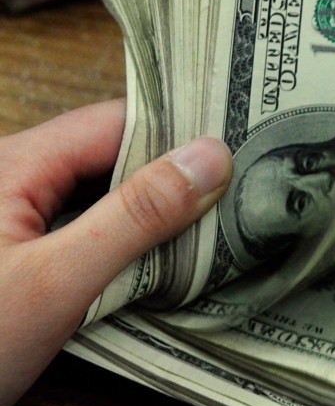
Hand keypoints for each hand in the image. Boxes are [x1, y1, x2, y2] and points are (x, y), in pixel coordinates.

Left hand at [0, 99, 231, 405]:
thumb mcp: (59, 281)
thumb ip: (136, 216)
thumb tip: (211, 158)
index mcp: (13, 163)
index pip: (115, 124)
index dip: (177, 133)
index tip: (240, 147)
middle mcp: (12, 179)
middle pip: (111, 157)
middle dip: (171, 175)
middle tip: (241, 189)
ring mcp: (15, 221)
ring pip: (101, 197)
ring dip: (153, 213)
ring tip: (218, 224)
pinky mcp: (20, 259)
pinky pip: (86, 232)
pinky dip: (127, 244)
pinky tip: (165, 262)